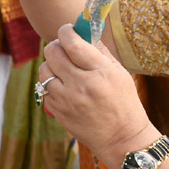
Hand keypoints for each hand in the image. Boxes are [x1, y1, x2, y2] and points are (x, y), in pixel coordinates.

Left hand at [39, 23, 156, 167]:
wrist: (121, 138)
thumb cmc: (124, 103)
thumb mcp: (120, 74)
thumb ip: (100, 52)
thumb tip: (85, 32)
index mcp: (100, 72)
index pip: (73, 43)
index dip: (66, 31)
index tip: (68, 30)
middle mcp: (81, 85)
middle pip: (53, 53)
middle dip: (57, 46)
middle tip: (64, 48)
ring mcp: (67, 100)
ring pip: (44, 70)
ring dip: (51, 65)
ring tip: (62, 69)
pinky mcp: (58, 112)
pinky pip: (44, 89)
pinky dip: (51, 85)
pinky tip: (63, 87)